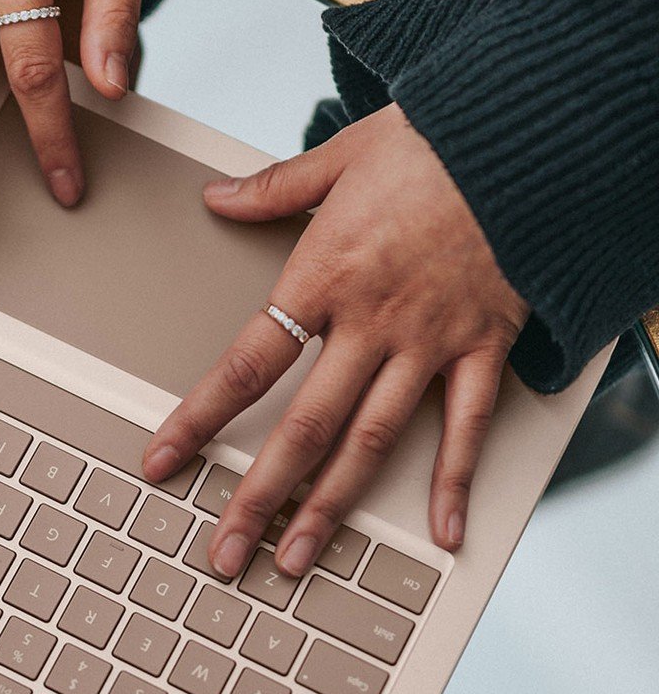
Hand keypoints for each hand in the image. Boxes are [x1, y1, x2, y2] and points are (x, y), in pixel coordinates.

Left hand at [143, 103, 528, 576]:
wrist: (531, 134)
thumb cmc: (435, 140)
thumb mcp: (341, 154)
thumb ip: (274, 188)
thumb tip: (218, 196)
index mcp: (322, 278)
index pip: (244, 366)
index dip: (197, 420)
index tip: (160, 461)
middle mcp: (370, 323)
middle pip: (302, 428)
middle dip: (258, 496)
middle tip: (226, 552)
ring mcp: (428, 342)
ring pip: (371, 443)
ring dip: (331, 507)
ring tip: (298, 558)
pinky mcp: (484, 346)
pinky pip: (468, 426)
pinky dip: (455, 481)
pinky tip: (444, 533)